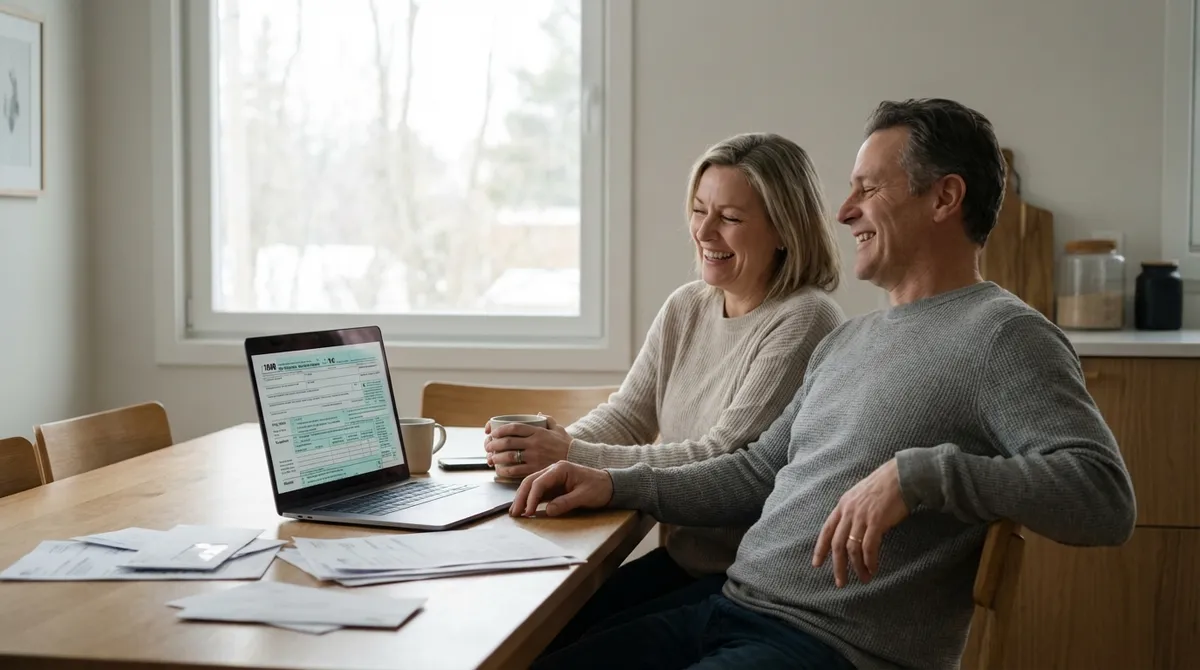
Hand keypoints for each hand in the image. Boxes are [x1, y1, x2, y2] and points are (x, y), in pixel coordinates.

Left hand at [484, 416, 571, 478]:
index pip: (514, 427)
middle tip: (488, 446)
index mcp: (538, 431)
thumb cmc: (567, 444)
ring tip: (491, 459)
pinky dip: (505, 470)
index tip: (492, 432)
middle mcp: (535, 443)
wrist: (578, 459)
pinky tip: (500, 470)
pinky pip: (516, 470)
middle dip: (493, 444)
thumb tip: (538, 414)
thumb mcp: (558, 428)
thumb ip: (547, 420)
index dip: (499, 429)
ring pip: (509, 456)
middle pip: (508, 442)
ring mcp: (535, 456)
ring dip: (496, 457)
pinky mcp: (536, 469)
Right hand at [509, 461, 613, 517]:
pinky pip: (538, 491)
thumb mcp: (584, 496)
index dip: (531, 498)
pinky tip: (524, 508)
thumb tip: (547, 511)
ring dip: (522, 498)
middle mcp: (553, 470)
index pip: (539, 482)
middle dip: (521, 497)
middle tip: (514, 513)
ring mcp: (552, 477)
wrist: (610, 485)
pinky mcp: (554, 485)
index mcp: (560, 468)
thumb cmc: (599, 488)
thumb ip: (566, 502)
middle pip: (530, 481)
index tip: (528, 512)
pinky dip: (529, 499)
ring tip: (515, 512)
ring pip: (531, 485)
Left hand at [812, 458, 908, 586]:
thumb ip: (854, 511)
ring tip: (863, 579)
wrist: (902, 476)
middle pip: (837, 544)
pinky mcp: (876, 521)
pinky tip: (873, 569)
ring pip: (852, 548)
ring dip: (857, 567)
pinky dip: (870, 561)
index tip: (816, 564)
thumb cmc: (885, 486)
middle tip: (840, 582)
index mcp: (843, 505)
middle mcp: (849, 511)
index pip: (826, 530)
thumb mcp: (861, 496)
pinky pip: (869, 547)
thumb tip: (852, 529)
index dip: (820, 549)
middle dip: (838, 566)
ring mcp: (861, 516)